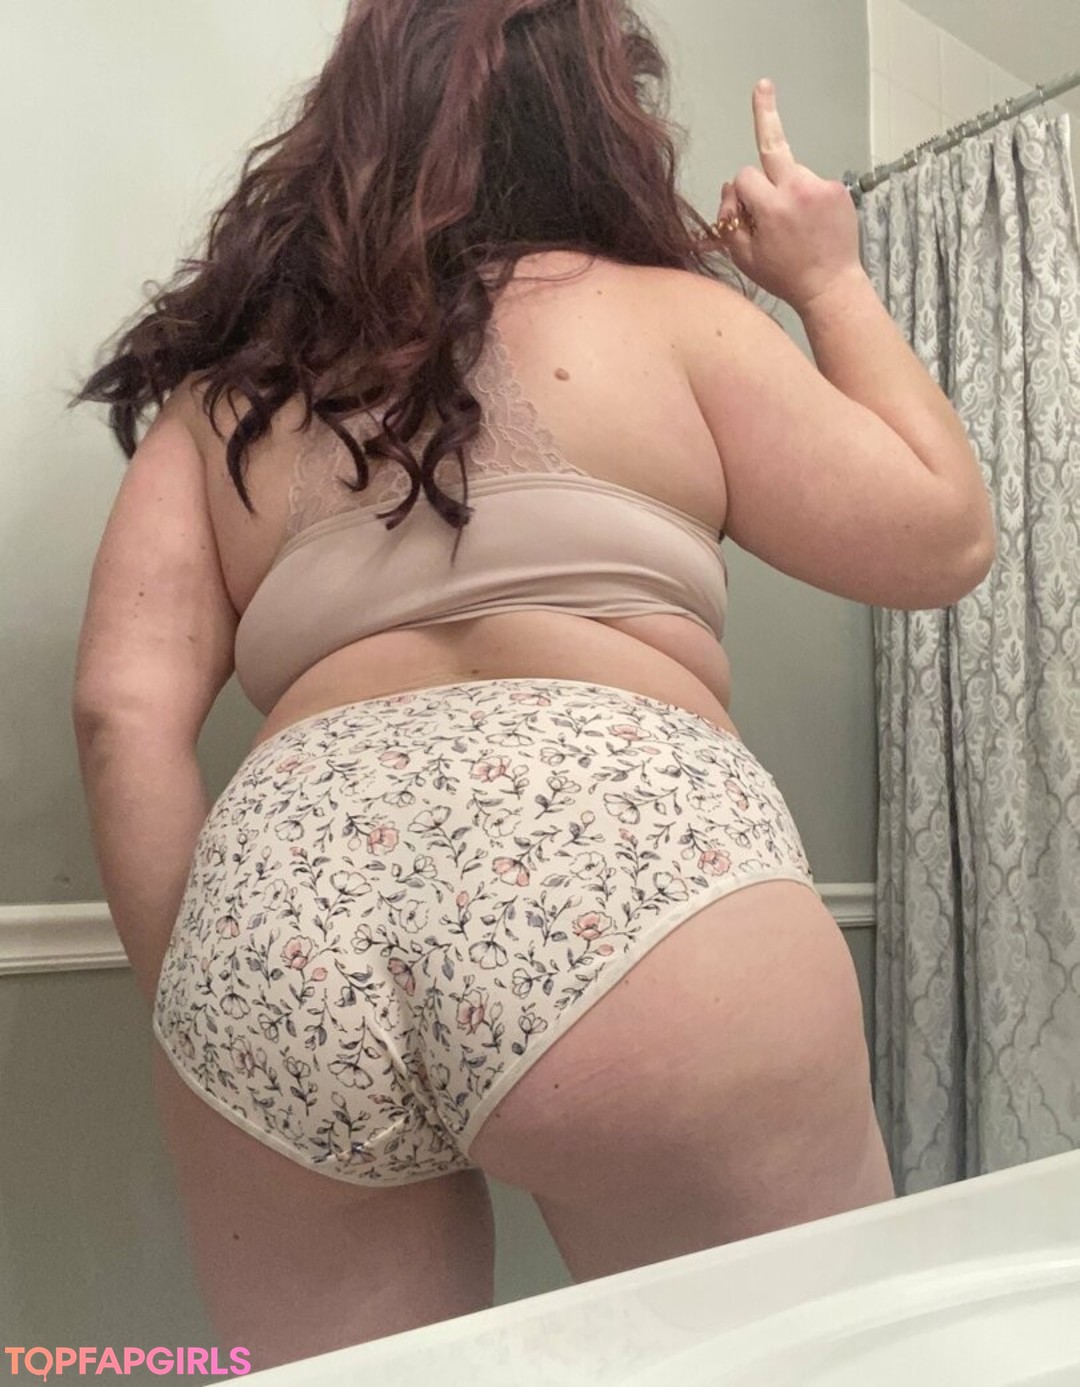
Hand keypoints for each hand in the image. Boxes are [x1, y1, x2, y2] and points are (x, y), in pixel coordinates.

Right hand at [711, 79, 864, 313]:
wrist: (831, 287)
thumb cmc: (784, 277)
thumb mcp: (744, 258)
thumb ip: (730, 219)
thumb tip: (730, 187)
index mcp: (771, 206)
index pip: (744, 176)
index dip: (740, 194)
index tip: (743, 210)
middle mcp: (797, 189)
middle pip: (773, 143)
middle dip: (765, 113)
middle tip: (762, 85)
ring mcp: (821, 187)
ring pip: (792, 173)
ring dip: (787, 190)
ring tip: (796, 226)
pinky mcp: (838, 191)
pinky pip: (813, 185)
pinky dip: (808, 199)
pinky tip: (812, 225)